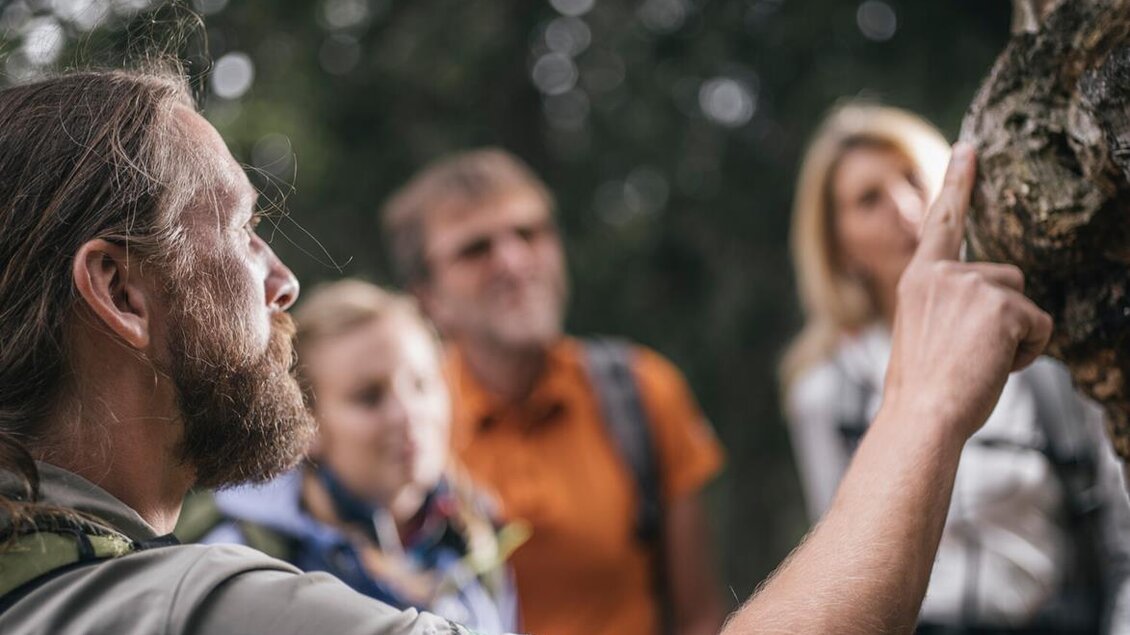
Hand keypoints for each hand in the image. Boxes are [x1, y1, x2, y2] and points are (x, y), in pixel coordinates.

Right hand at [883, 143, 1052, 439]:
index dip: (957, 182)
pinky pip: (1040, 324)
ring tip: (979, 363)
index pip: (942, 221)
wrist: (922, 414)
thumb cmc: (921, 388)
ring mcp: (973, 286)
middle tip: (969, 356)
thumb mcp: (922, 333)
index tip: (968, 147)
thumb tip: (989, 308)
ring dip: (1015, 335)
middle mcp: (943, 274)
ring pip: (1023, 301)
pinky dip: (1029, 352)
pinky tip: (997, 367)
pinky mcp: (1002, 305)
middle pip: (1005, 276)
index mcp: (918, 278)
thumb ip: (947, 305)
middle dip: (1003, 315)